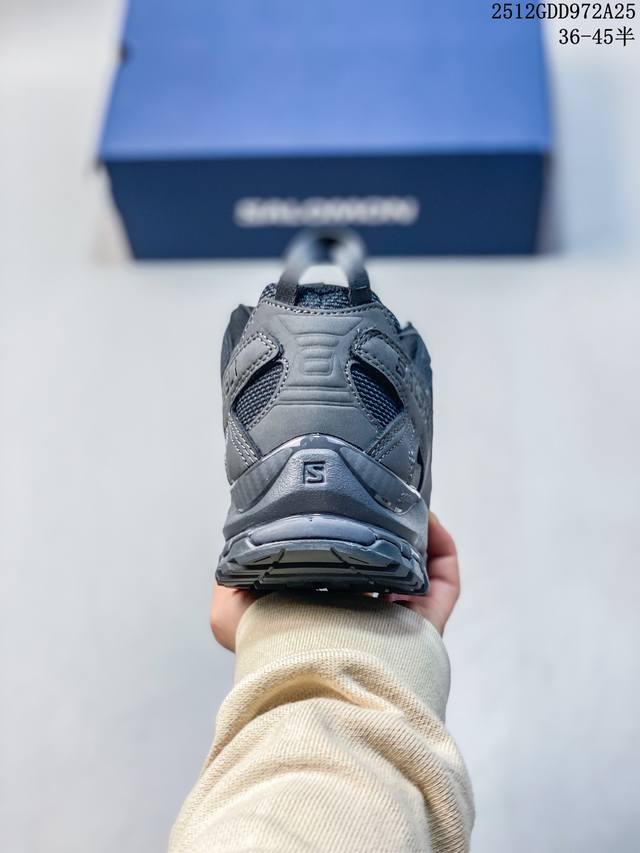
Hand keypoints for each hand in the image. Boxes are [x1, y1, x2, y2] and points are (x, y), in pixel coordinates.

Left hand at [210, 513, 459, 649]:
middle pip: (377, 567)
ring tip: (402, 502)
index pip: (330, 570)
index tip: (336, 506)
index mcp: (316, 612)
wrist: (317, 685)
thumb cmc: (275, 652)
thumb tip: (243, 550)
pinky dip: (440, 545)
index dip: (336, 536)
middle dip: (379, 533)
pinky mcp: (427, 626)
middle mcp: (357, 619)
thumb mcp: (230, 613)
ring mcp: (396, 623)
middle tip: (376, 500)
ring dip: (413, 533)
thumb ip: (232, 580)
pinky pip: (444, 580)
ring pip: (414, 570)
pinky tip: (426, 517)